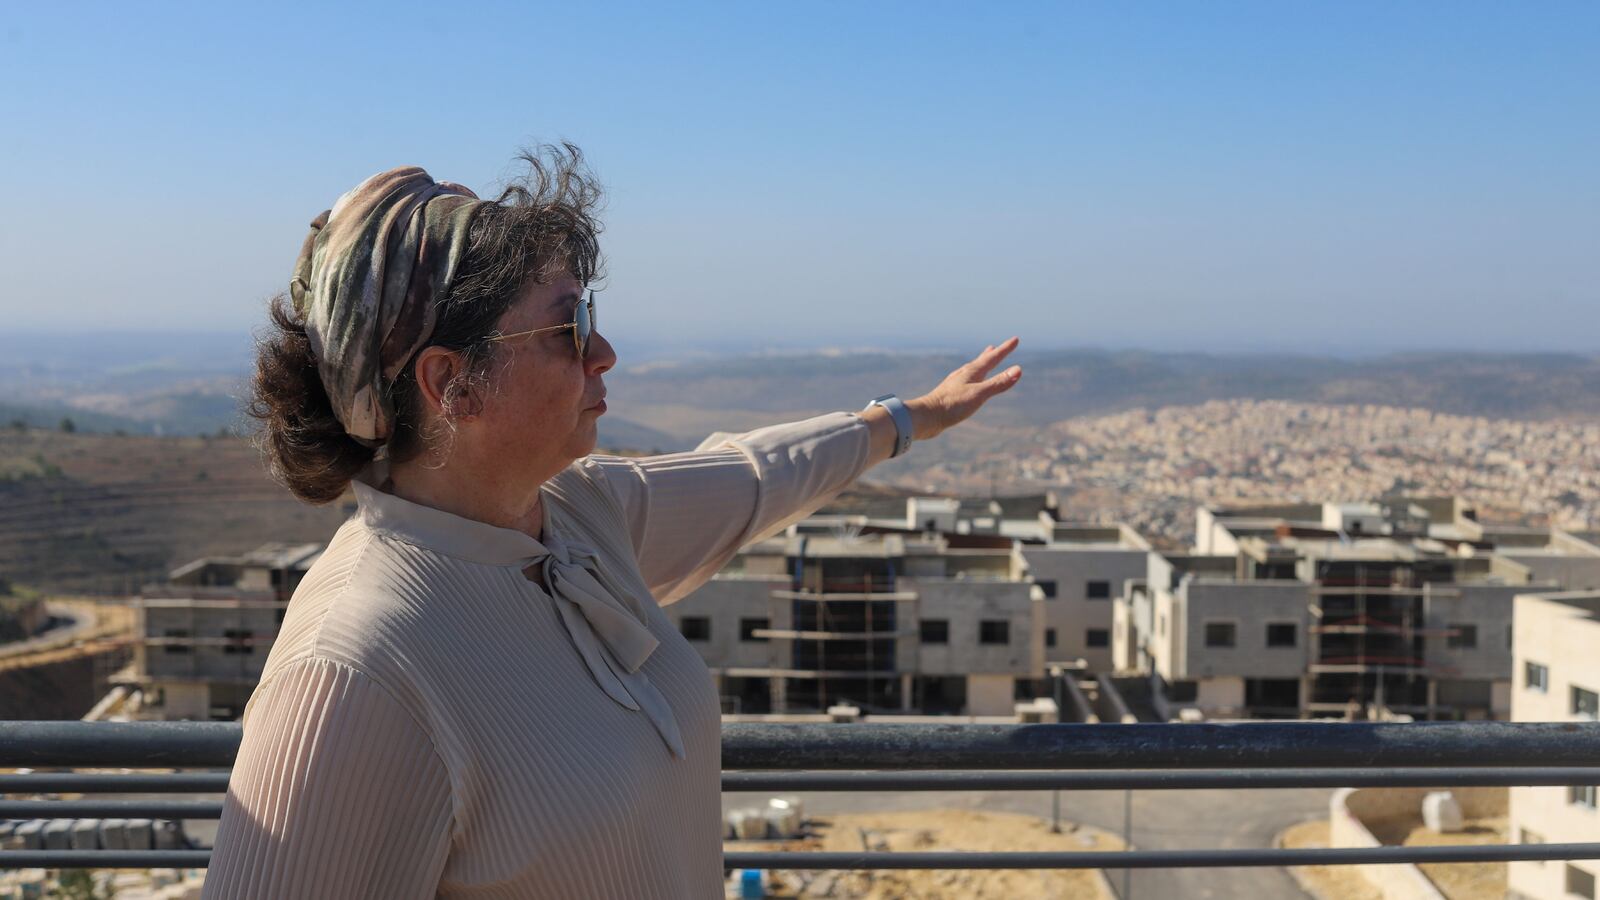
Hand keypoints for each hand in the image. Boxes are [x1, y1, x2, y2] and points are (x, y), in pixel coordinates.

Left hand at [906, 337, 1021, 440]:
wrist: (926, 417)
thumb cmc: (952, 405)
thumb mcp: (979, 394)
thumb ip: (998, 383)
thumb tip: (1018, 370)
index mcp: (971, 372)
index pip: (993, 358)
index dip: (1005, 349)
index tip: (1015, 339)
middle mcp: (963, 375)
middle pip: (981, 361)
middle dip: (991, 354)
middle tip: (996, 346)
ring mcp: (956, 384)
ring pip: (972, 370)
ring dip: (980, 364)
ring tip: (984, 360)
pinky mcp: (951, 394)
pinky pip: (966, 382)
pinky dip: (973, 378)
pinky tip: (968, 383)